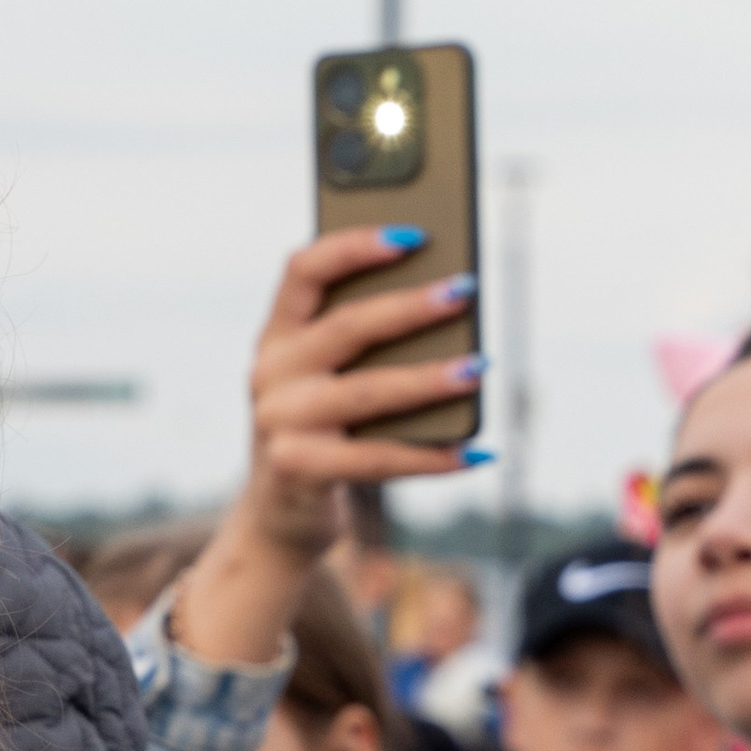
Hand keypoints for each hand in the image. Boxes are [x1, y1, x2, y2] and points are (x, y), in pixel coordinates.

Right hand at [172, 230, 486, 672]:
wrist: (278, 517)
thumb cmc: (322, 433)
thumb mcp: (327, 381)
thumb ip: (361, 345)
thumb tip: (448, 310)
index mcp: (276, 335)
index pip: (304, 270)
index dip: (354, 246)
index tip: (412, 233)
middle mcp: (270, 372)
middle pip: (347, 327)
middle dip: (410, 307)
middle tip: (464, 291)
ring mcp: (281, 422)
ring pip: (368, 392)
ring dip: (430, 379)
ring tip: (479, 367)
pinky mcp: (300, 469)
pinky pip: (379, 460)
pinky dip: (433, 457)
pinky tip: (476, 451)